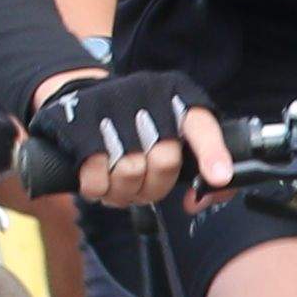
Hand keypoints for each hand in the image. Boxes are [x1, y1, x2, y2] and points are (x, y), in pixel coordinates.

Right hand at [40, 62, 220, 207]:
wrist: (78, 95)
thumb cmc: (136, 125)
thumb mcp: (172, 130)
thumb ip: (197, 165)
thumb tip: (197, 201)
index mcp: (176, 96)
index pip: (200, 125)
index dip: (211, 152)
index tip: (218, 177)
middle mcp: (146, 95)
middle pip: (165, 160)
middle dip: (155, 187)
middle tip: (144, 187)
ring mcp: (110, 106)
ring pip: (130, 172)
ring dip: (125, 192)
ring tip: (121, 185)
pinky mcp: (79, 123)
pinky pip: (96, 175)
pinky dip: (99, 189)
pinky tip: (99, 181)